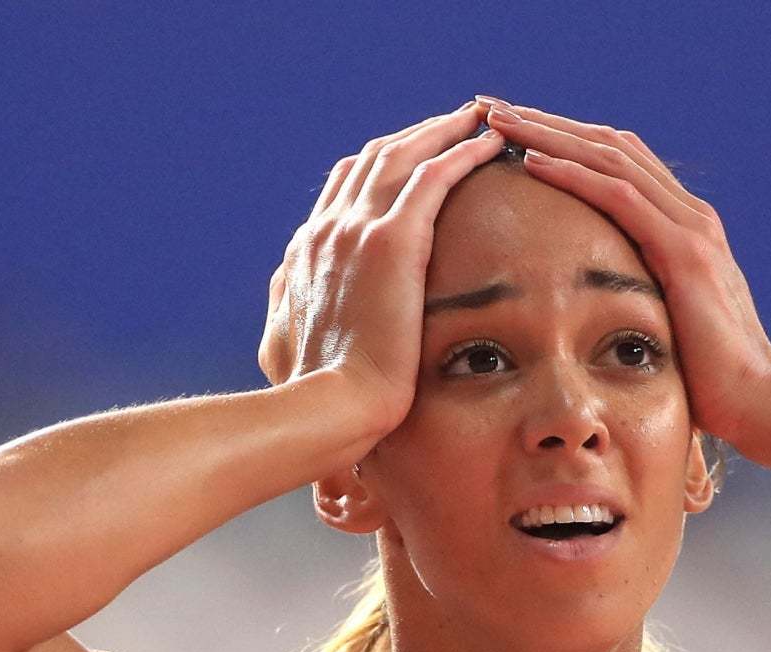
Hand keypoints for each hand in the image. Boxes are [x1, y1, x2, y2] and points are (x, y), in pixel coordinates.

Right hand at [259, 102, 506, 439]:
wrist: (326, 411)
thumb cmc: (312, 399)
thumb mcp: (283, 348)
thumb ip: (285, 312)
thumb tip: (282, 298)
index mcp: (306, 254)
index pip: (342, 190)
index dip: (379, 168)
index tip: (411, 162)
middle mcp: (328, 231)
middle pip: (373, 160)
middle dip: (414, 137)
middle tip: (453, 124)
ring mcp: (357, 231)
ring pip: (403, 156)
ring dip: (442, 131)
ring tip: (480, 120)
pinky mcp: (393, 242)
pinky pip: (433, 177)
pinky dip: (461, 152)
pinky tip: (488, 144)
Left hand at [479, 100, 770, 451]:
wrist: (764, 406)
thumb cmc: (715, 388)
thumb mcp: (672, 336)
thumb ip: (646, 314)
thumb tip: (607, 331)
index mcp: (687, 232)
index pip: (620, 165)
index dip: (567, 144)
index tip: (515, 136)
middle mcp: (692, 217)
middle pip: (609, 145)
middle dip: (548, 124)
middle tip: (493, 109)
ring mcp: (691, 228)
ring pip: (608, 156)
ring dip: (548, 134)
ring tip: (497, 120)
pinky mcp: (684, 251)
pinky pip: (618, 194)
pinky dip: (571, 171)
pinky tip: (529, 160)